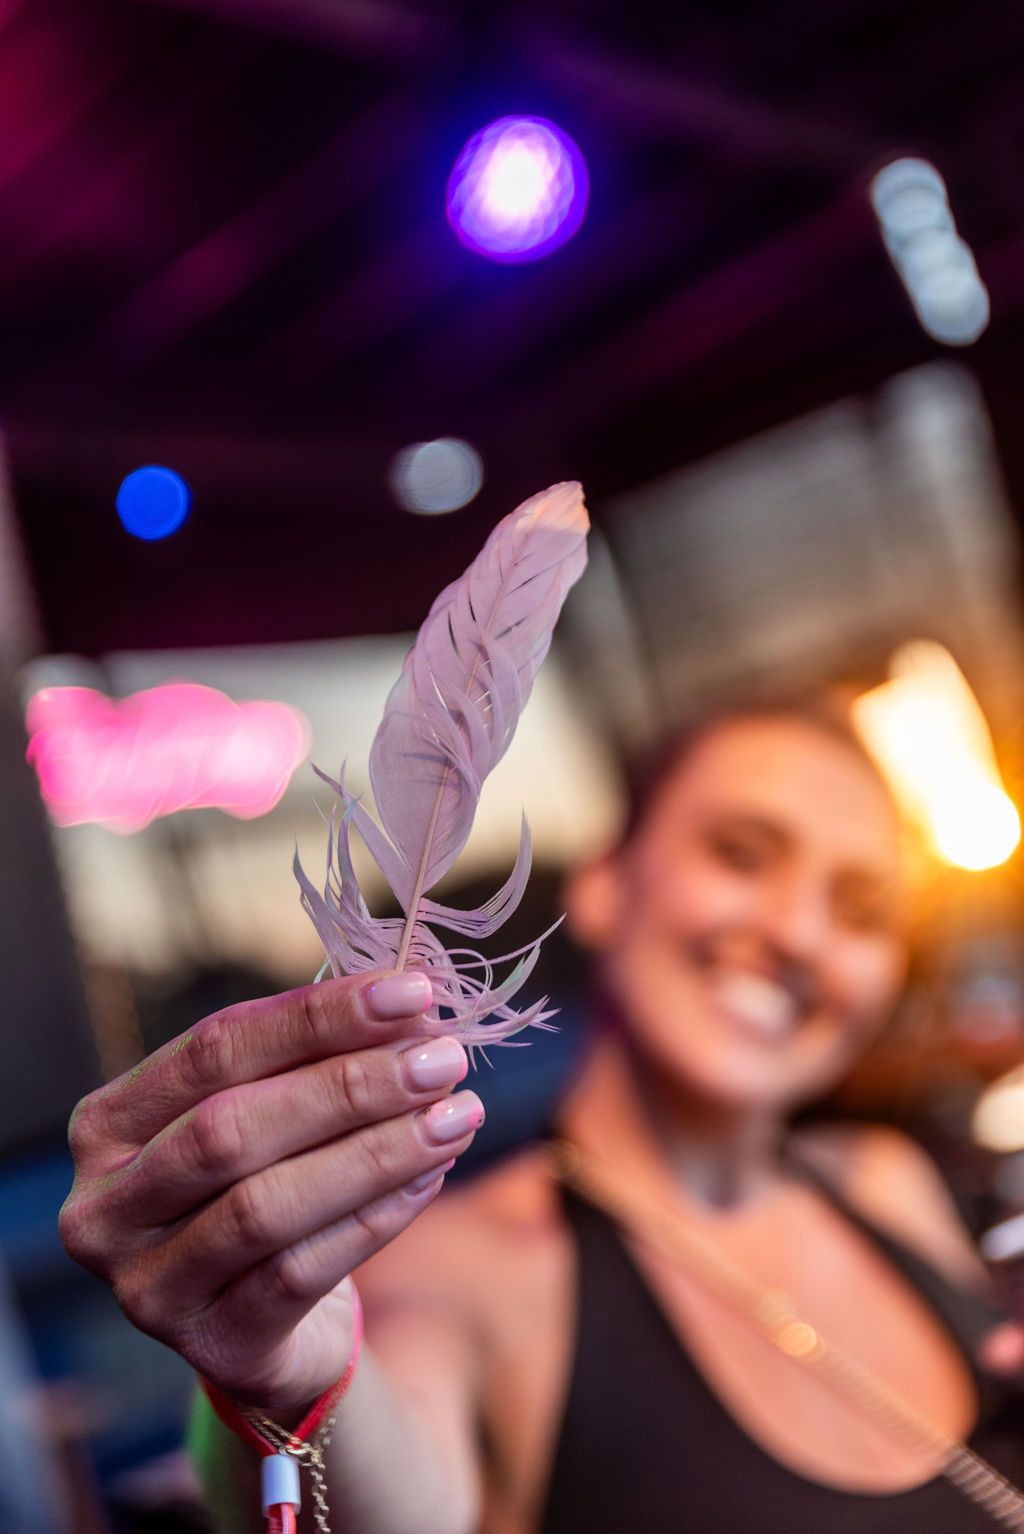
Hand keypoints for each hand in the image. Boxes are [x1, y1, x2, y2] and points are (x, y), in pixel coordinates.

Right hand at [59, 970, 481, 1414]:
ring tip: (456, 1115)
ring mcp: (148, 1286)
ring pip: (267, 1206)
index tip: (410, 991)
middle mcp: (105, 1207)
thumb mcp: (268, 1114)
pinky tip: (431, 1177)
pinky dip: (375, 1217)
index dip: (316, 1016)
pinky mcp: (212, 1346)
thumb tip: (411, 1001)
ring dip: (377, 1152)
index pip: (214, 1049)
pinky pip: (301, 1273)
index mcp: (108, 1125)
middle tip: (442, 1058)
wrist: (268, 1327)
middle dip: (350, 1085)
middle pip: (232, 1128)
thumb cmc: (266, 1184)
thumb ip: (315, 1058)